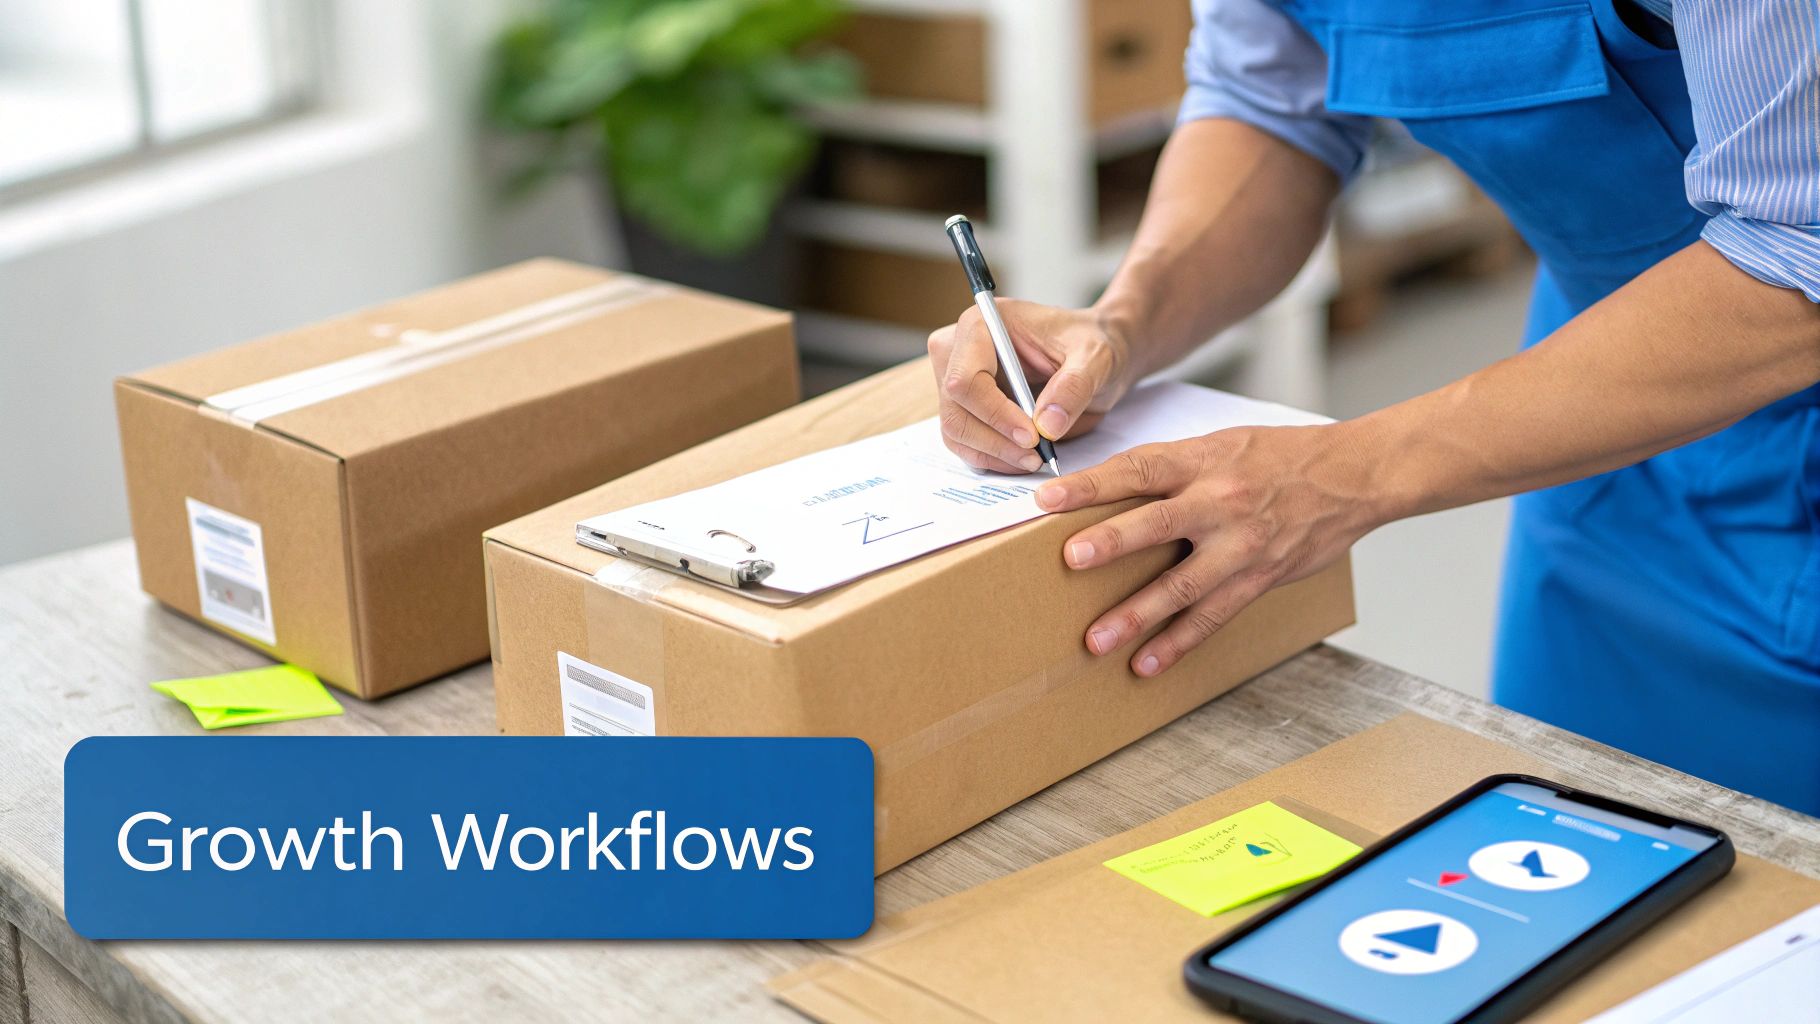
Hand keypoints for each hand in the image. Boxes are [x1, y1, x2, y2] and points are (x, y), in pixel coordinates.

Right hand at [927, 300, 1130, 473]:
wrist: (1090, 355)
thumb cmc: (1089, 343)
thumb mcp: (1095, 357)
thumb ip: (1074, 386)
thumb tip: (1047, 425)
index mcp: (981, 324)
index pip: (965, 379)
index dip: (995, 413)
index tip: (1032, 436)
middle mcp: (957, 351)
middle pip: (955, 410)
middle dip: (995, 441)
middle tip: (1035, 456)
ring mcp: (954, 381)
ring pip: (955, 432)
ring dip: (994, 454)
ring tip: (1034, 458)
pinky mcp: (964, 407)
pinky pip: (964, 443)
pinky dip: (992, 458)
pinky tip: (1022, 457)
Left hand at [1034, 423, 1383, 675]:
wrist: (1355, 476)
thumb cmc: (1281, 457)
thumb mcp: (1223, 444)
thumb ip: (1170, 468)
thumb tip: (1108, 489)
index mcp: (1203, 461)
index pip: (1139, 468)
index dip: (1092, 483)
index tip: (1047, 498)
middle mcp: (1220, 501)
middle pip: (1158, 522)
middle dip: (1112, 542)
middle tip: (1070, 560)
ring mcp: (1241, 544)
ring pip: (1183, 584)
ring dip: (1137, 614)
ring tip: (1097, 640)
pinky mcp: (1259, 577)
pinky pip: (1213, 616)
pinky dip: (1178, 643)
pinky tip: (1146, 663)